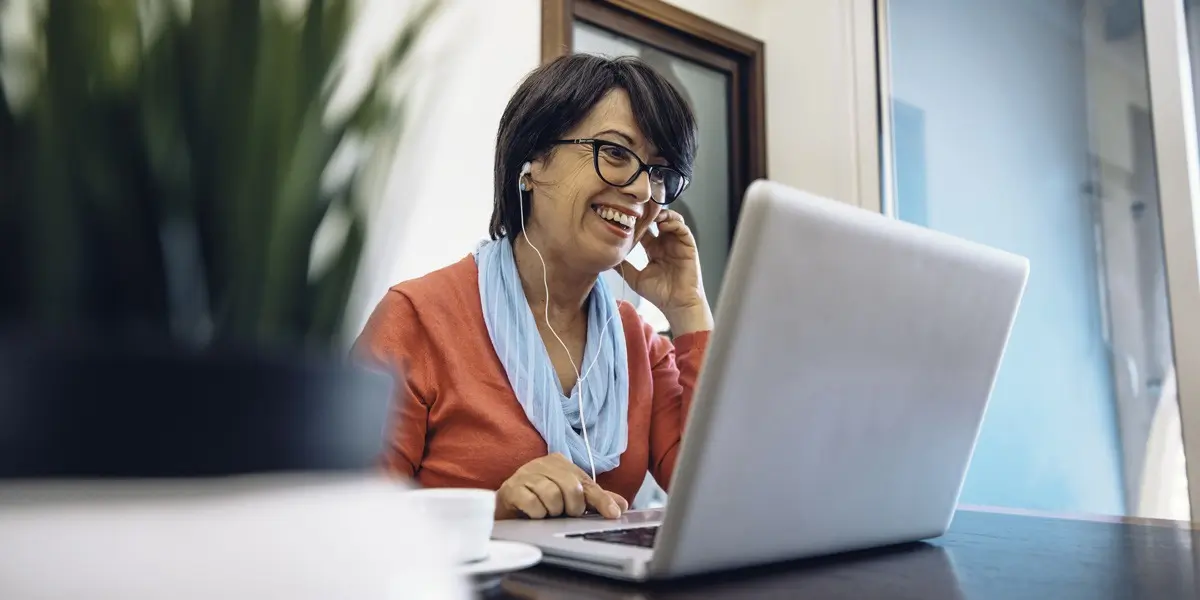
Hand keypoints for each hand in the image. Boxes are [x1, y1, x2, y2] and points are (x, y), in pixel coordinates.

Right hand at [495, 454, 628, 519]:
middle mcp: (543, 464)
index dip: (602, 500)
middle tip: (565, 513)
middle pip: (571, 488)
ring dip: (552, 511)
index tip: (613, 514)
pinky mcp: (511, 489)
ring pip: (552, 496)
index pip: (587, 483)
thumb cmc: (540, 499)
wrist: (507, 506)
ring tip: (547, 512)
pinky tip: (534, 514)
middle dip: (572, 508)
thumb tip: (622, 505)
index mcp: (560, 462)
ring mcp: (525, 474)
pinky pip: (533, 504)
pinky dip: (537, 514)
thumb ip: (594, 499)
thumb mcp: (569, 497)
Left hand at [622, 209, 713, 333]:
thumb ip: (623, 266)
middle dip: (649, 213)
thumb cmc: (659, 294)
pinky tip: (662, 224)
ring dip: (662, 214)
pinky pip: (682, 228)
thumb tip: (606, 259)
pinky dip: (673, 223)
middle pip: (658, 220)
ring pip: (671, 220)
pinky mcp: (688, 246)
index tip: (626, 216)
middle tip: (637, 208)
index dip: (637, 222)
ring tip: (651, 214)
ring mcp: (677, 244)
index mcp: (654, 249)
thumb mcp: (635, 278)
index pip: (645, 229)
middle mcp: (665, 244)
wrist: (677, 305)